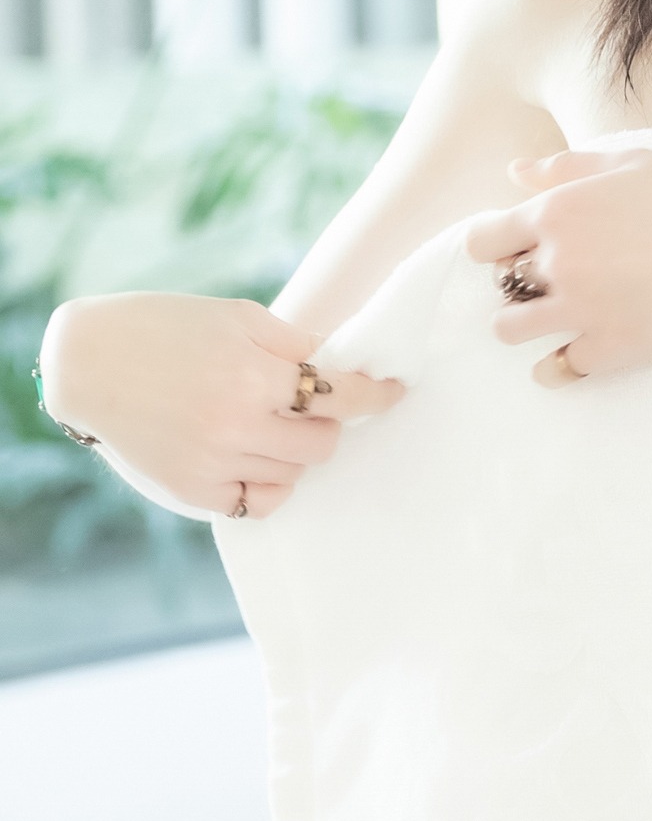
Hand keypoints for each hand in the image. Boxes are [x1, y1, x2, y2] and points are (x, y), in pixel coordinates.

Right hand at [37, 292, 404, 518]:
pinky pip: (256, 503)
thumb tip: (341, 363)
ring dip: (293, 449)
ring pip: (293, 474)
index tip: (394, 392)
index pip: (341, 396)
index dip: (375, 394)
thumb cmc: (165, 328)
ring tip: (265, 422)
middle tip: (302, 403)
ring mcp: (213, 463)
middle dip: (324, 422)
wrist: (87, 362)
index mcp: (252, 376)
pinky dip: (266, 484)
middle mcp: (236, 425)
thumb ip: (293, 344)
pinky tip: (252, 457)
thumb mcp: (236, 317)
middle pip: (322, 443)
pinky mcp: (191, 491)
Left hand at [464, 149, 651, 384]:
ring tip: (558, 315)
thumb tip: (518, 173)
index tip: (520, 246)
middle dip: (518, 280)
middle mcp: (559, 263)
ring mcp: (581, 312)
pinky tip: (573, 353)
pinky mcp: (610, 352)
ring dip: (527, 322)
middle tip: (555, 278)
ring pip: (510, 330)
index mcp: (560, 211)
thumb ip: (570, 168)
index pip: (483, 239)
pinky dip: (557, 365)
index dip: (498, 242)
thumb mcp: (636, 162)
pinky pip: (556, 369)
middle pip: (499, 284)